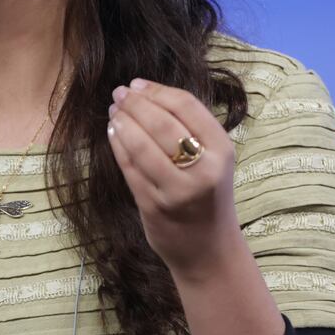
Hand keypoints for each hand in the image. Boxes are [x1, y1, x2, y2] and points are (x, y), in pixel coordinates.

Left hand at [106, 78, 239, 281]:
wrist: (209, 250)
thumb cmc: (208, 197)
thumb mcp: (213, 160)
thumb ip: (190, 130)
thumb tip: (147, 93)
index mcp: (222, 150)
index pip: (186, 105)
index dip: (157, 90)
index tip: (137, 84)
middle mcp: (202, 169)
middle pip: (161, 121)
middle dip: (134, 103)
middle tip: (119, 93)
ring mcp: (177, 189)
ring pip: (141, 143)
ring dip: (122, 121)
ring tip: (114, 111)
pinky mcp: (154, 205)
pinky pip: (129, 167)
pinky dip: (117, 145)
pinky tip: (112, 133)